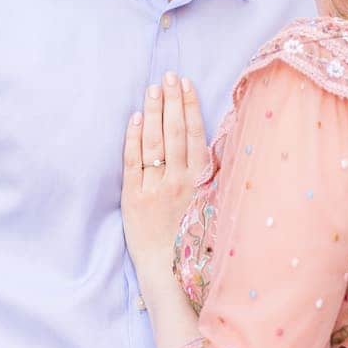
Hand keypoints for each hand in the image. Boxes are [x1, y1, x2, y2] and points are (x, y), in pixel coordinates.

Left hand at [121, 73, 206, 274]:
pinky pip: (133, 161)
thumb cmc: (191, 239)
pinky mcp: (134, 196)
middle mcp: (179, 181)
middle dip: (172, 101)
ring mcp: (155, 188)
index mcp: (200, 182)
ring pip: (154, 142)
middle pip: (174, 132)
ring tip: (152, 88)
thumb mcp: (211, 205)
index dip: (190, 107)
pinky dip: (133, 138)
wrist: (168, 271)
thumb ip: (211, 175)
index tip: (187, 85)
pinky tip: (134, 118)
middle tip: (169, 76)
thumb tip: (215, 144)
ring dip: (153, 112)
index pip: (195, 136)